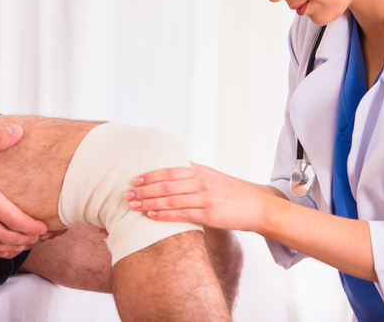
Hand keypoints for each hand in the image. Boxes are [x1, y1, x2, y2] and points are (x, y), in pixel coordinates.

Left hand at [124, 164, 268, 231]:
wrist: (258, 207)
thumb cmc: (232, 193)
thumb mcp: (213, 176)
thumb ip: (193, 172)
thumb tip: (172, 167)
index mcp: (200, 171)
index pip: (169, 171)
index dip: (150, 175)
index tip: (134, 180)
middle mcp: (201, 182)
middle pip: (166, 184)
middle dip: (144, 190)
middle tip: (126, 194)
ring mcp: (205, 198)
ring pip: (171, 199)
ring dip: (149, 202)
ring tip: (133, 206)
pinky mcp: (209, 214)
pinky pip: (182, 215)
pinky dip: (164, 215)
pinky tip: (152, 216)